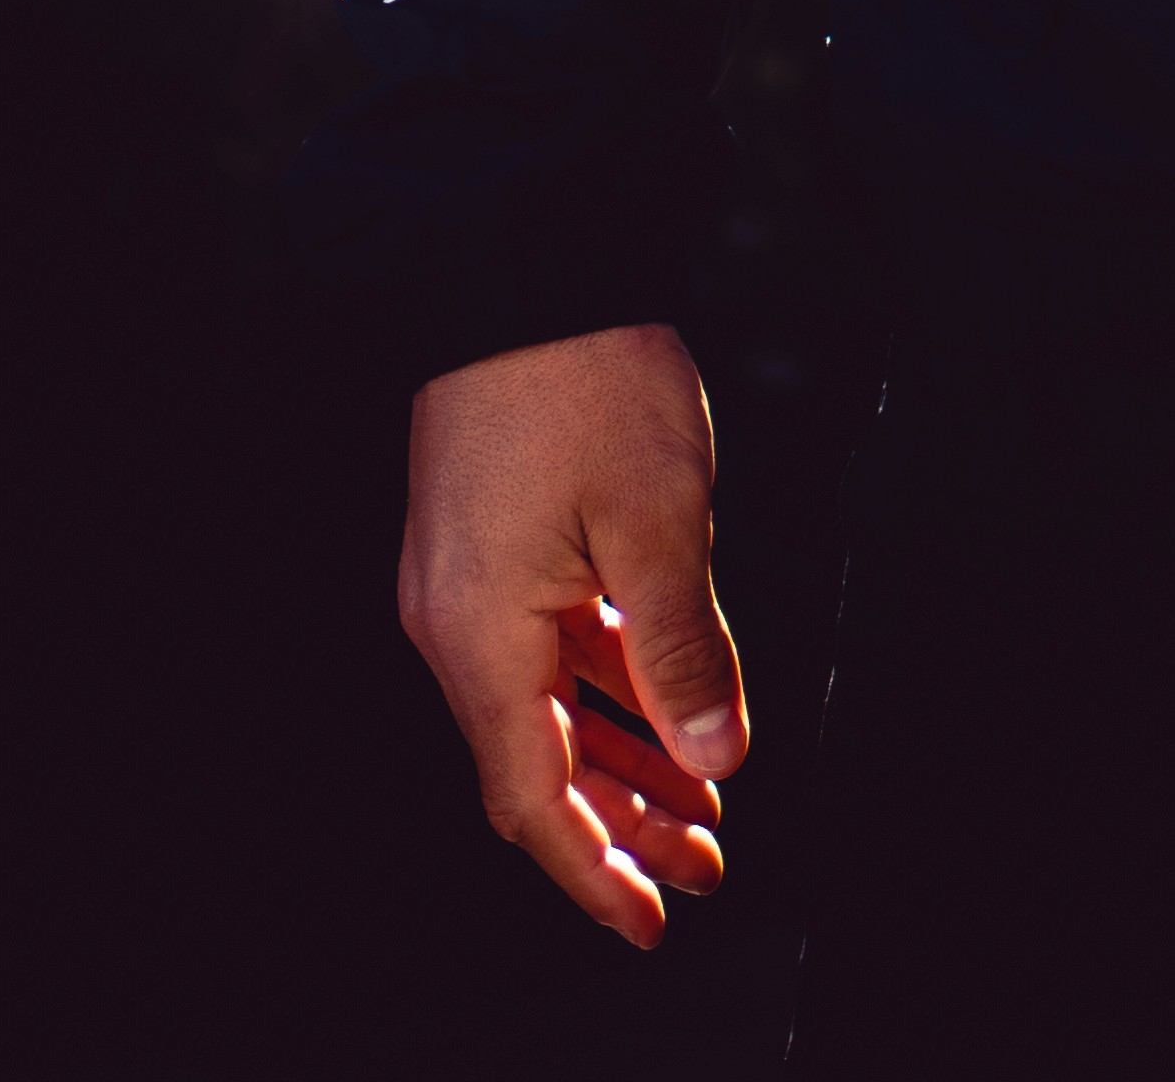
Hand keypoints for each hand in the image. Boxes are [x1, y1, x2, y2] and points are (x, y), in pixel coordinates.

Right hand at [398, 320, 746, 946]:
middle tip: (705, 861)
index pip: (532, 798)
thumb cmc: (585, 378)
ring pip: (550, 705)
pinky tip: (668, 703)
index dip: (593, 869)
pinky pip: (549, 645)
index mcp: (480, 636)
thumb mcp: (659, 520)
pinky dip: (608, 683)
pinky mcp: (490, 539)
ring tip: (703, 799)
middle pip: (540, 763)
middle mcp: (457, 623)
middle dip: (622, 822)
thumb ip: (683, 650)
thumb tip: (717, 756)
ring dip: (622, 755)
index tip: (653, 919)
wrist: (524, 255)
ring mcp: (469, 581)